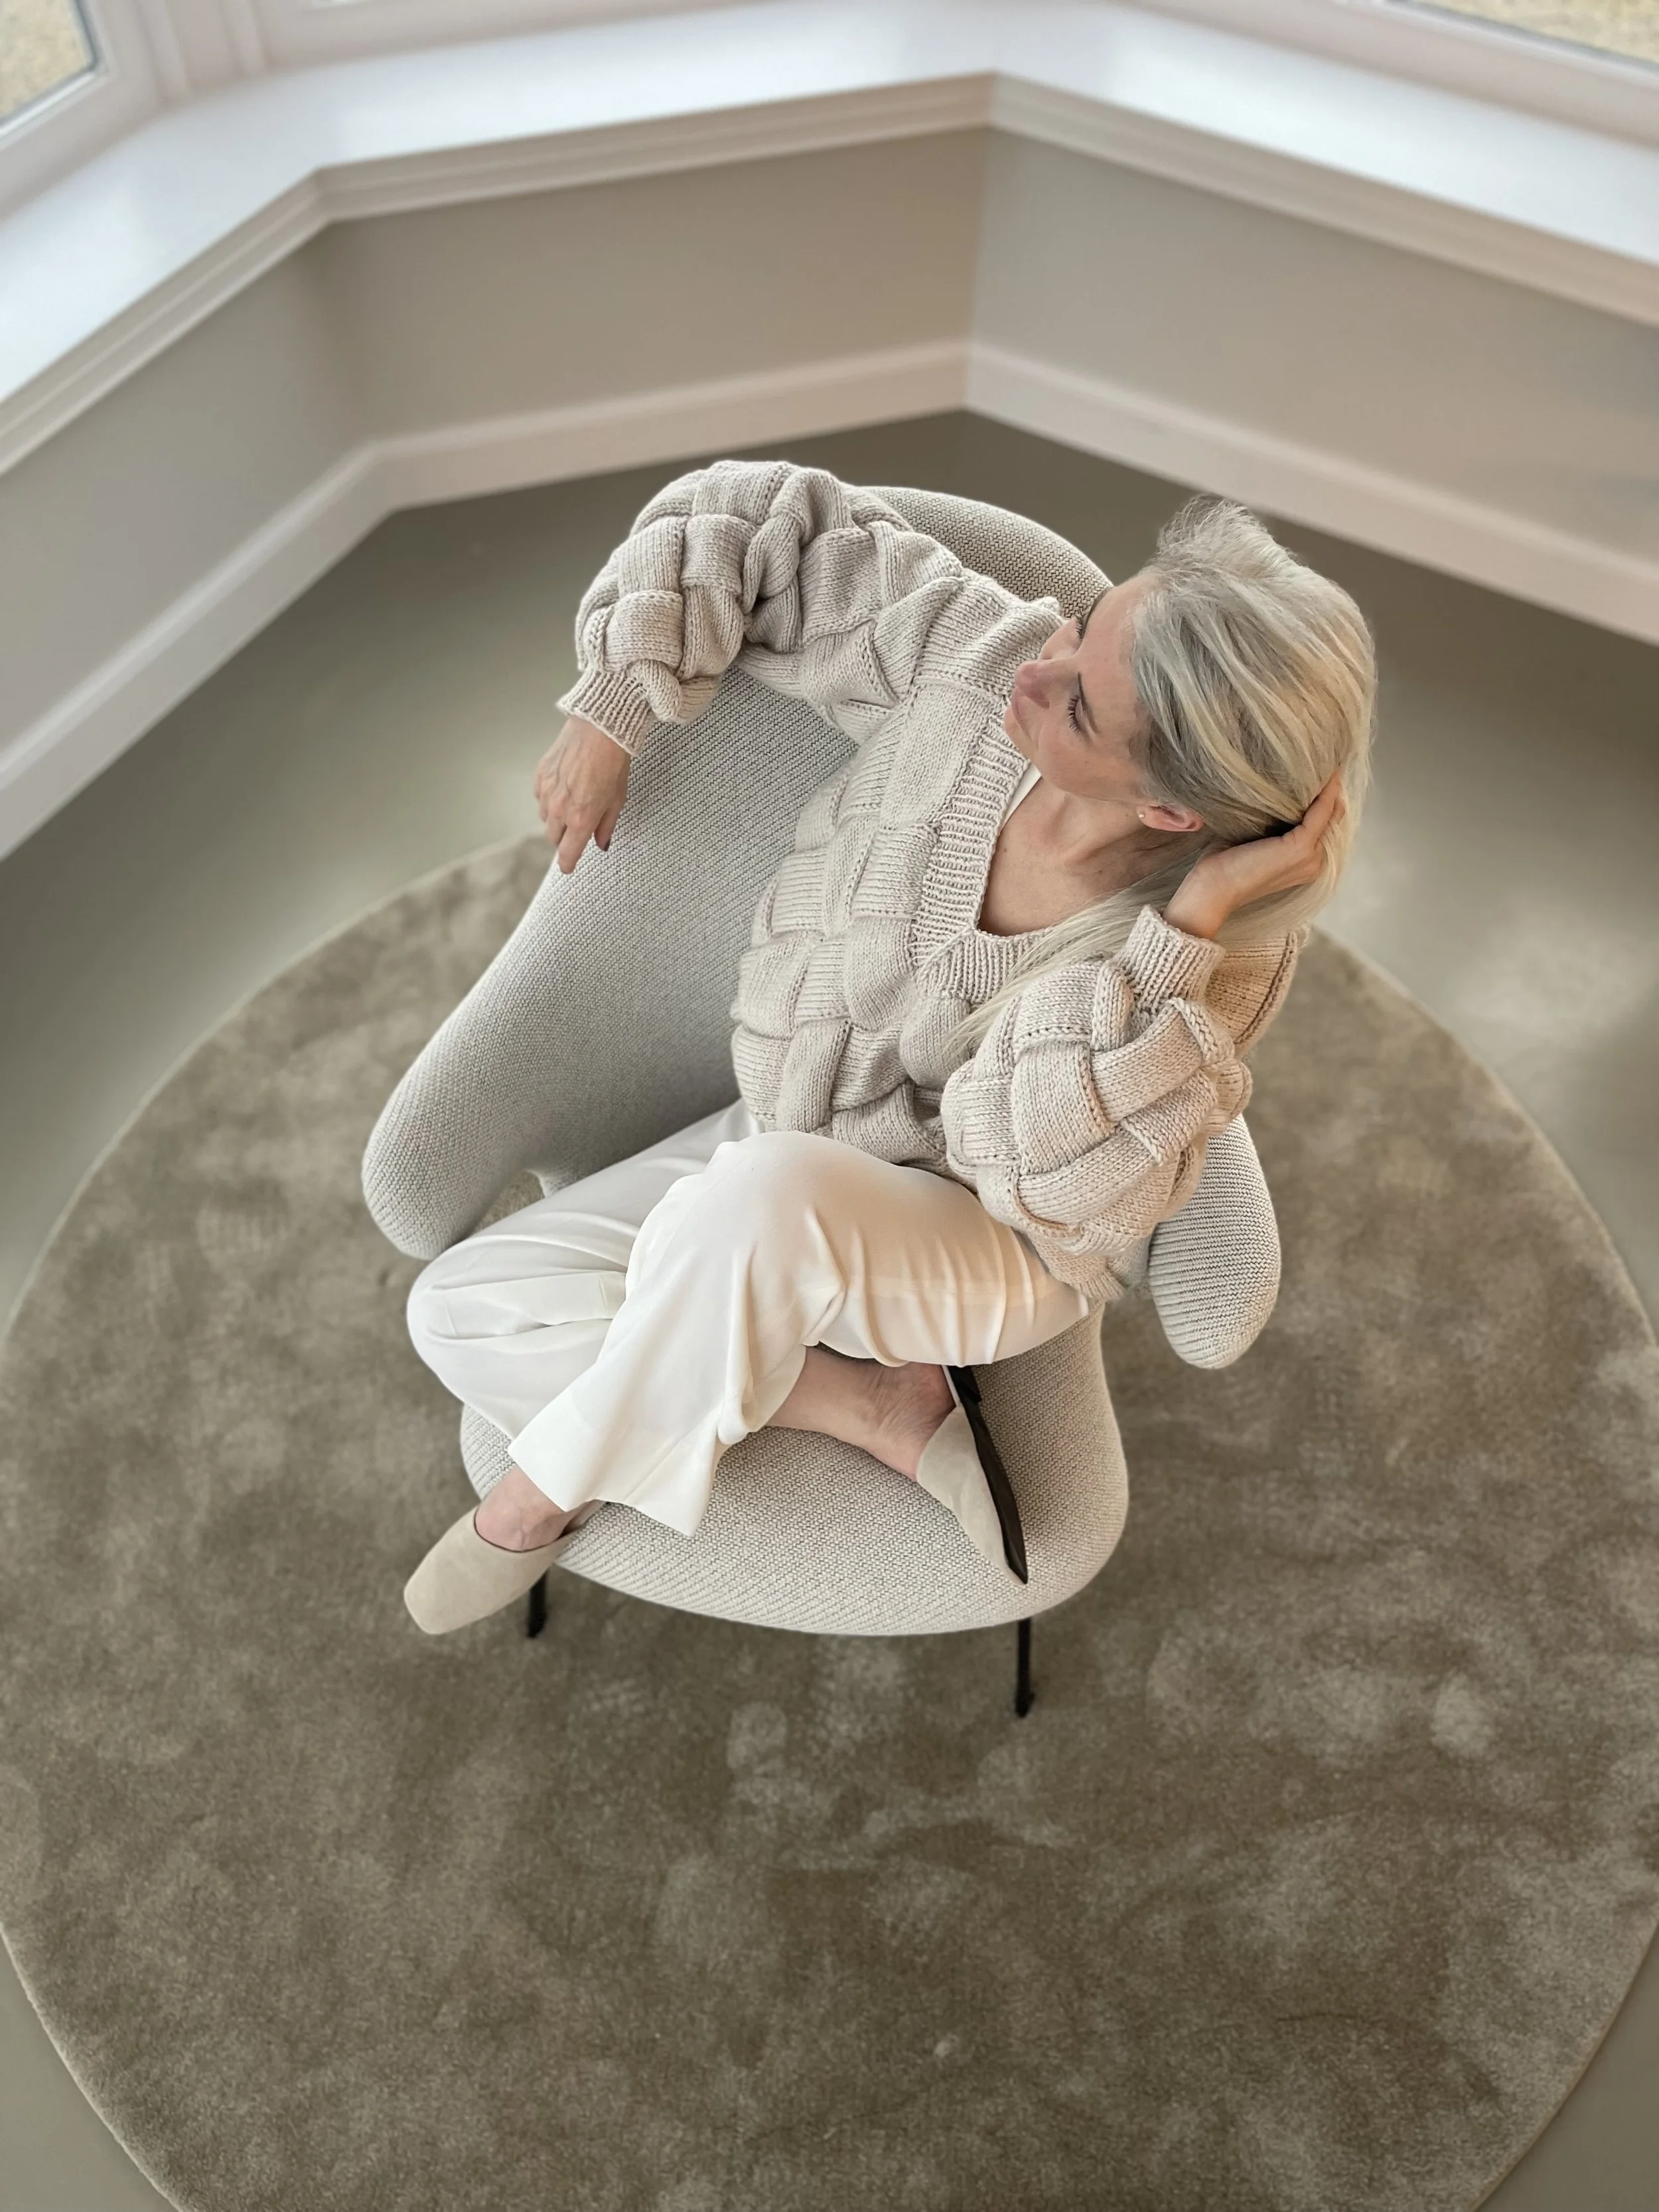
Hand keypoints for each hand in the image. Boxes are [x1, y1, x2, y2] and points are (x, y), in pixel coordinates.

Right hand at [534, 715, 631, 872]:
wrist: (600, 728)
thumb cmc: (613, 762)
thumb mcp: (617, 800)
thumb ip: (606, 825)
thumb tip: (601, 843)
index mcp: (581, 819)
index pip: (567, 853)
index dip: (568, 863)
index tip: (568, 866)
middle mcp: (560, 809)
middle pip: (553, 838)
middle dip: (564, 839)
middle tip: (577, 830)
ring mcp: (547, 792)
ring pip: (546, 818)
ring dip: (556, 818)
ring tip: (573, 803)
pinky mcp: (540, 776)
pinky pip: (540, 797)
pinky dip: (549, 798)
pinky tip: (564, 786)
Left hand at [1164, 770, 1346, 938]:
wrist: (1211, 890)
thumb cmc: (1222, 864)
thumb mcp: (1252, 837)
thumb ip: (1267, 820)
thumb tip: (1265, 790)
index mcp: (1306, 862)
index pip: (1325, 823)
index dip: (1326, 796)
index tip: (1320, 768)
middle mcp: (1315, 862)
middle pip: (1333, 815)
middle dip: (1331, 787)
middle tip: (1324, 756)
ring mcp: (1311, 857)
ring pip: (1331, 811)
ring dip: (1330, 784)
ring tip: (1324, 756)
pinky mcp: (1300, 847)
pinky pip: (1320, 810)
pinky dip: (1325, 789)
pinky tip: (1325, 770)